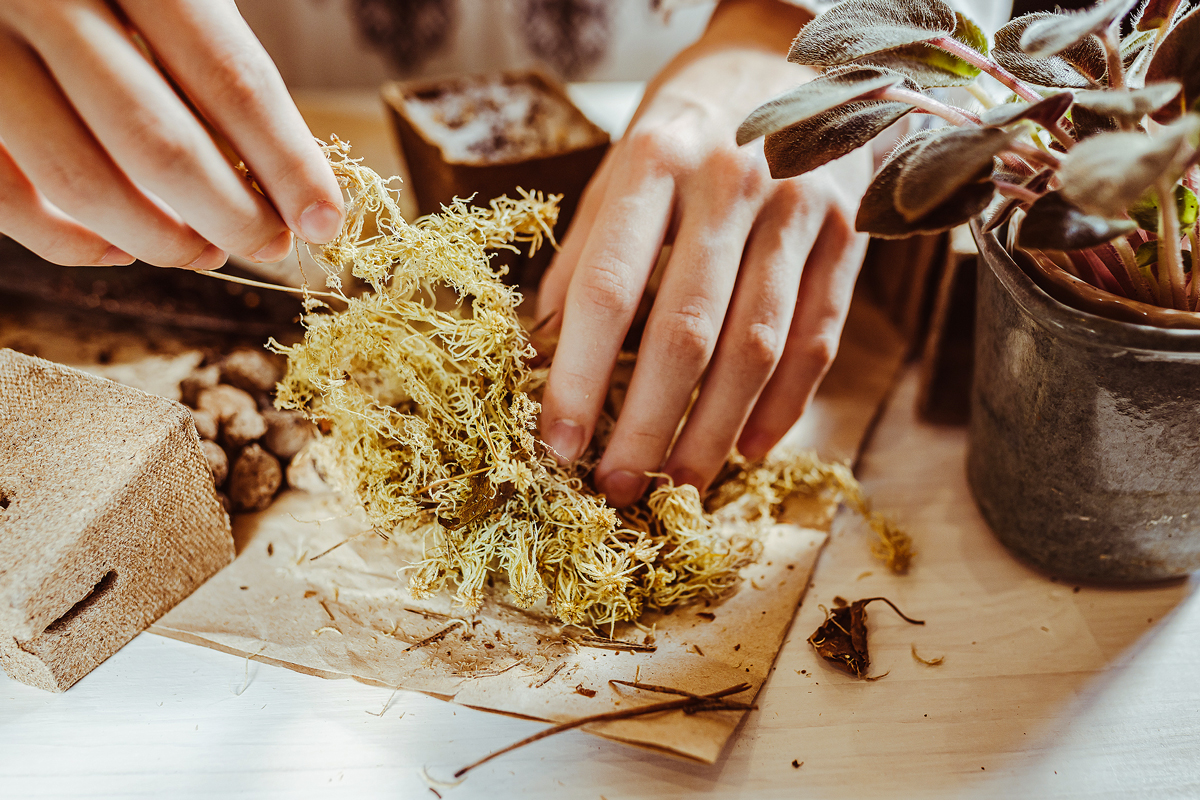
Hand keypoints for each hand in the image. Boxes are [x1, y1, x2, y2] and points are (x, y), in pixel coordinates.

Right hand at [0, 0, 342, 269]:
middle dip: (231, 216)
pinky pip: (3, 194)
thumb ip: (216, 56)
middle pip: (159, 143)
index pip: (230, 80)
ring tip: (207, 252)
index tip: (324, 219)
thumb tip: (292, 173)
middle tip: (270, 245)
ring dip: (159, 239)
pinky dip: (65, 240)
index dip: (287, 163)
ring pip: (80, 180)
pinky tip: (119, 252)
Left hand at [536, 0, 872, 506]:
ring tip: (680, 482)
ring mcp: (798, 208)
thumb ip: (586, 255)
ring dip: (715, 429)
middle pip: (687, 330)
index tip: (558, 443)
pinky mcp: (848, 235)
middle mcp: (730, 182)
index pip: (607, 288)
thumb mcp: (621, 167)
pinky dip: (784, 405)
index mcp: (653, 160)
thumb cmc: (688, 127)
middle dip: (648, 423)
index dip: (579, 376)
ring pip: (758, 346)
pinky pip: (817, 338)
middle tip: (619, 486)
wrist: (793, 57)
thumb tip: (545, 356)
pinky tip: (749, 449)